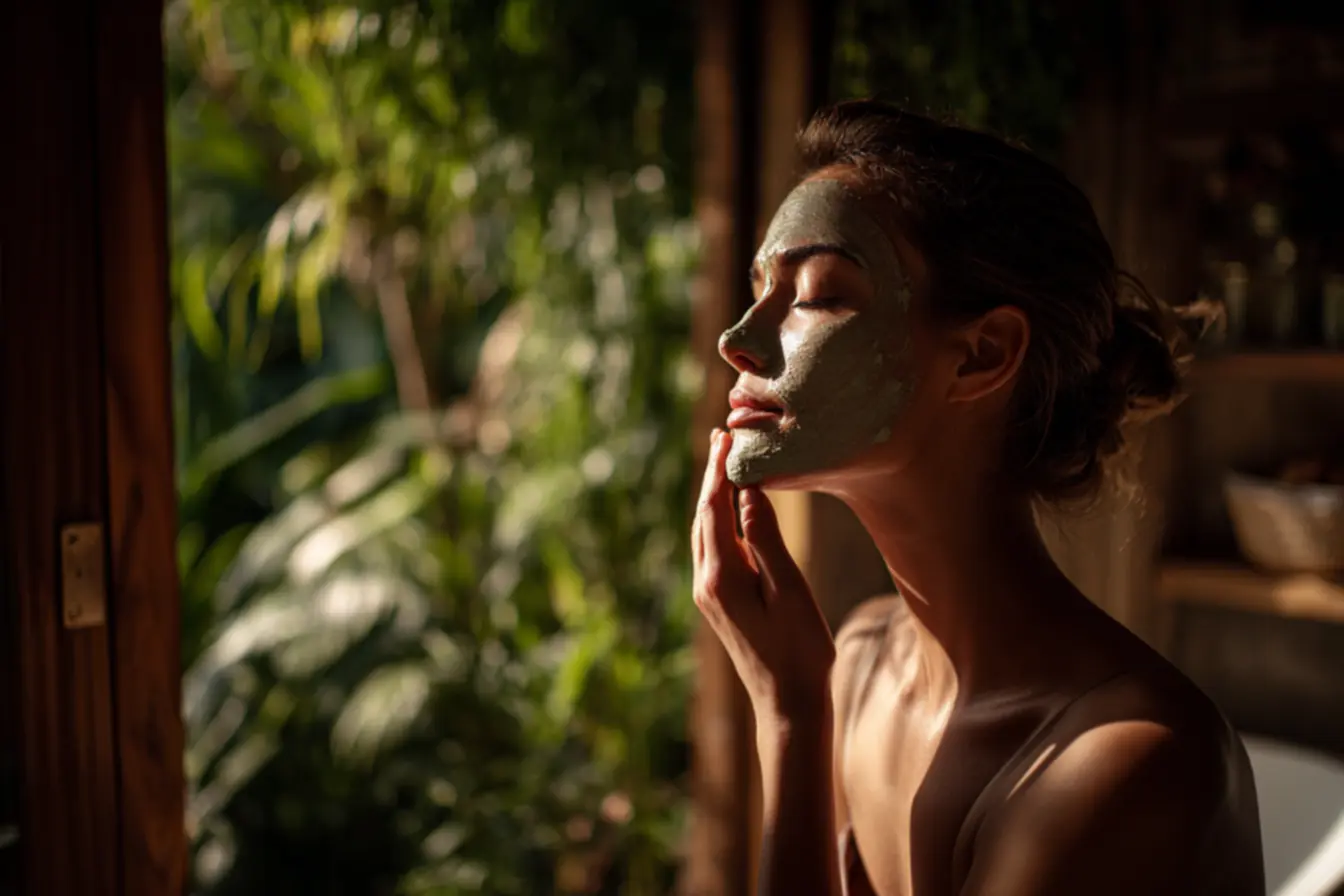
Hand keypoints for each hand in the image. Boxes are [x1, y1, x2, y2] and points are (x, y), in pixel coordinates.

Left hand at [692, 429, 835, 724]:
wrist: (787, 704)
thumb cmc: (799, 649)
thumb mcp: (789, 589)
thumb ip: (765, 539)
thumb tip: (749, 492)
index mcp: (721, 577)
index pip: (714, 509)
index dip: (719, 470)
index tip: (725, 435)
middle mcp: (706, 583)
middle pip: (703, 517)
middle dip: (712, 477)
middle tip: (723, 437)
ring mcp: (709, 596)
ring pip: (704, 534)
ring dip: (713, 498)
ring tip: (725, 465)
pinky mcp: (718, 604)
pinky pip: (712, 551)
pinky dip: (718, 522)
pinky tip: (731, 512)